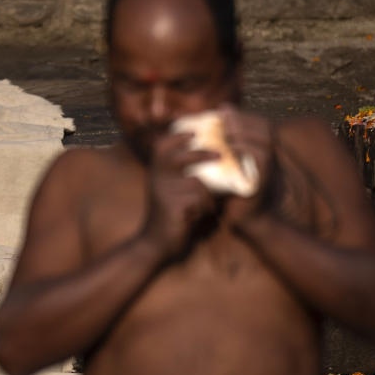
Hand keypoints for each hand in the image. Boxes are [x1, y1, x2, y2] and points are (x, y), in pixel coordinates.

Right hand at [142, 132, 218, 259]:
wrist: (155, 242)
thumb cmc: (169, 214)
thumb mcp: (169, 190)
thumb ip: (180, 174)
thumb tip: (205, 154)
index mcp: (155, 172)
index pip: (162, 146)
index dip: (177, 136)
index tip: (194, 132)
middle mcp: (156, 178)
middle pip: (180, 158)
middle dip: (201, 154)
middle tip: (219, 155)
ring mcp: (163, 192)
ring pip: (197, 183)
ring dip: (206, 195)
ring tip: (206, 207)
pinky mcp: (172, 206)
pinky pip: (199, 199)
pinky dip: (205, 207)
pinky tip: (199, 216)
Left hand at [218, 105, 275, 226]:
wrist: (244, 219)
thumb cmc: (231, 192)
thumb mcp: (226, 166)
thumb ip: (223, 148)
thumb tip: (207, 131)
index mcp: (261, 151)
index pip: (258, 124)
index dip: (243, 114)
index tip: (223, 108)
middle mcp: (270, 156)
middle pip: (262, 128)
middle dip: (242, 118)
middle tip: (223, 115)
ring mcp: (269, 168)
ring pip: (263, 140)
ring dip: (244, 131)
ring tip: (226, 128)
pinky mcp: (265, 179)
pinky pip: (261, 158)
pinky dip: (247, 148)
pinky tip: (232, 145)